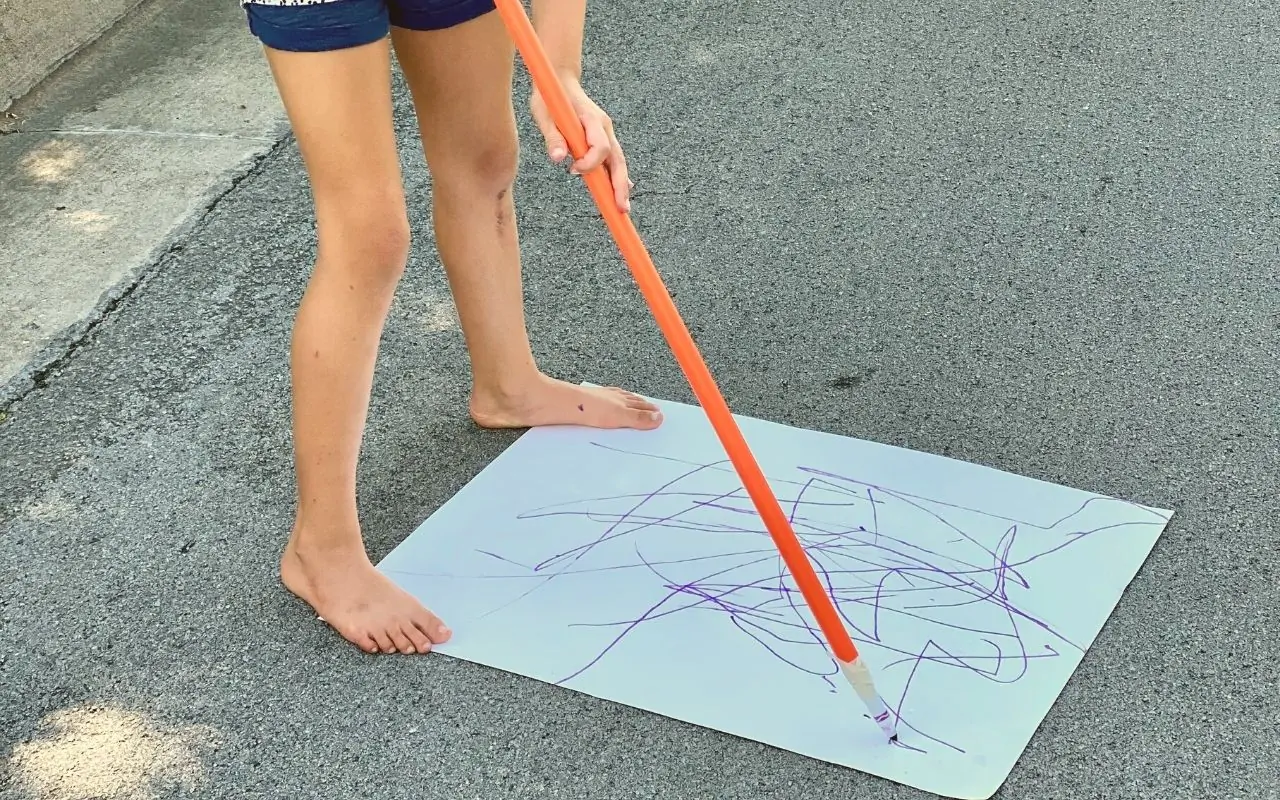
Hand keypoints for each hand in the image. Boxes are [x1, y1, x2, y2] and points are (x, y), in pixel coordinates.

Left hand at [530, 73, 632, 212]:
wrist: (560, 80)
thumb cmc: (551, 97)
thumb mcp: (544, 115)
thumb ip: (553, 136)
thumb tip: (558, 159)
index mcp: (592, 120)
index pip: (600, 147)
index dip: (590, 163)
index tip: (573, 170)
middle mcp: (604, 127)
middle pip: (617, 160)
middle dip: (619, 185)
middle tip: (620, 207)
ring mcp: (606, 133)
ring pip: (618, 161)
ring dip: (621, 184)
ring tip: (622, 206)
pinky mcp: (603, 137)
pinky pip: (614, 159)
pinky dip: (618, 176)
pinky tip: (622, 191)